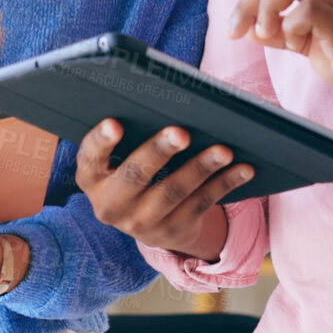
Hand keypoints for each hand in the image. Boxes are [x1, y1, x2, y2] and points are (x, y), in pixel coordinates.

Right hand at [76, 120, 250, 259]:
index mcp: (91, 178)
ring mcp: (140, 223)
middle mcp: (110, 205)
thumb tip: (167, 100)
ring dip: (201, 168)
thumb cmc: (134, 168)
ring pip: (173, 192)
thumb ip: (131, 132)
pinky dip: (224, 183)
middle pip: (135, 175)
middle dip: (159, 151)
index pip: (90, 157)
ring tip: (223, 149)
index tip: (115, 124)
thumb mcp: (121, 157)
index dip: (101, 141)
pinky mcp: (172, 232)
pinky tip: (242, 168)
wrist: (149, 221)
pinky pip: (201, 204)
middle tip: (181, 132)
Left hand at [229, 0, 332, 124]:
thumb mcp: (313, 44)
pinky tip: (292, 42)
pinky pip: (310, 9)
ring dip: (267, 7)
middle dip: (250, 0)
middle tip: (238, 31)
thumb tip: (246, 27)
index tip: (235, 28)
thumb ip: (282, 32)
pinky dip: (290, 24)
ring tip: (269, 37)